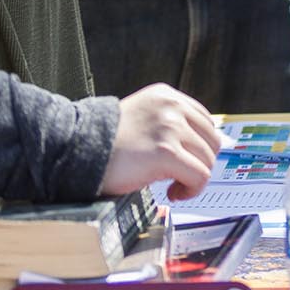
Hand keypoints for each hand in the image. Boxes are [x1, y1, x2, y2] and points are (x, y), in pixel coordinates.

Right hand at [101, 83, 223, 198]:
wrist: (77, 151)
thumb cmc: (108, 143)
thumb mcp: (143, 119)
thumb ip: (171, 124)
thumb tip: (206, 146)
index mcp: (166, 96)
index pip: (205, 121)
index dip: (199, 147)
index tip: (185, 162)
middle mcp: (171, 107)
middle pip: (212, 140)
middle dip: (200, 163)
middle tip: (179, 177)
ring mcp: (169, 128)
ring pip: (207, 160)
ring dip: (193, 179)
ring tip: (172, 186)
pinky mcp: (166, 152)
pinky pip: (199, 176)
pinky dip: (191, 191)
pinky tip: (173, 193)